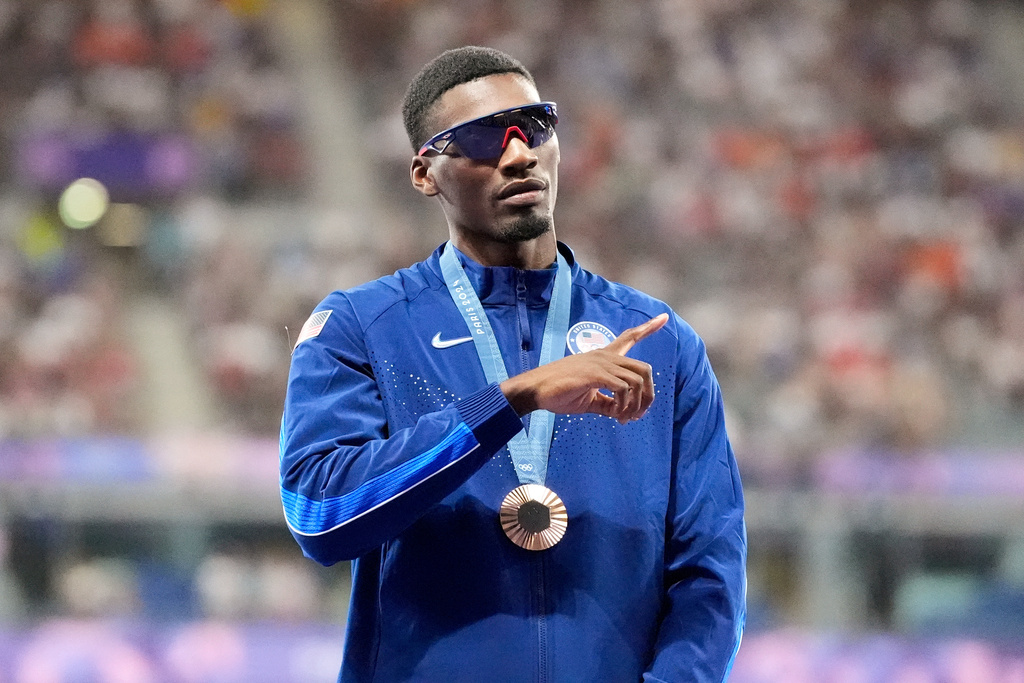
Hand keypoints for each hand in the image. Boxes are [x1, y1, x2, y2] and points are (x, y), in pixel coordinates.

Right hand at [500, 313, 668, 423]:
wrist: (536, 390)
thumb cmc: (558, 393)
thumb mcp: (588, 400)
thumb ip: (607, 403)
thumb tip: (622, 413)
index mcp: (603, 357)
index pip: (629, 337)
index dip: (648, 328)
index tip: (664, 317)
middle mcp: (605, 356)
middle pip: (644, 369)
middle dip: (649, 395)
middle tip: (639, 415)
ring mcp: (601, 364)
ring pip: (637, 381)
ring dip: (636, 404)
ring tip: (625, 418)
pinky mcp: (595, 374)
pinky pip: (623, 388)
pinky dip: (625, 405)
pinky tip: (616, 415)